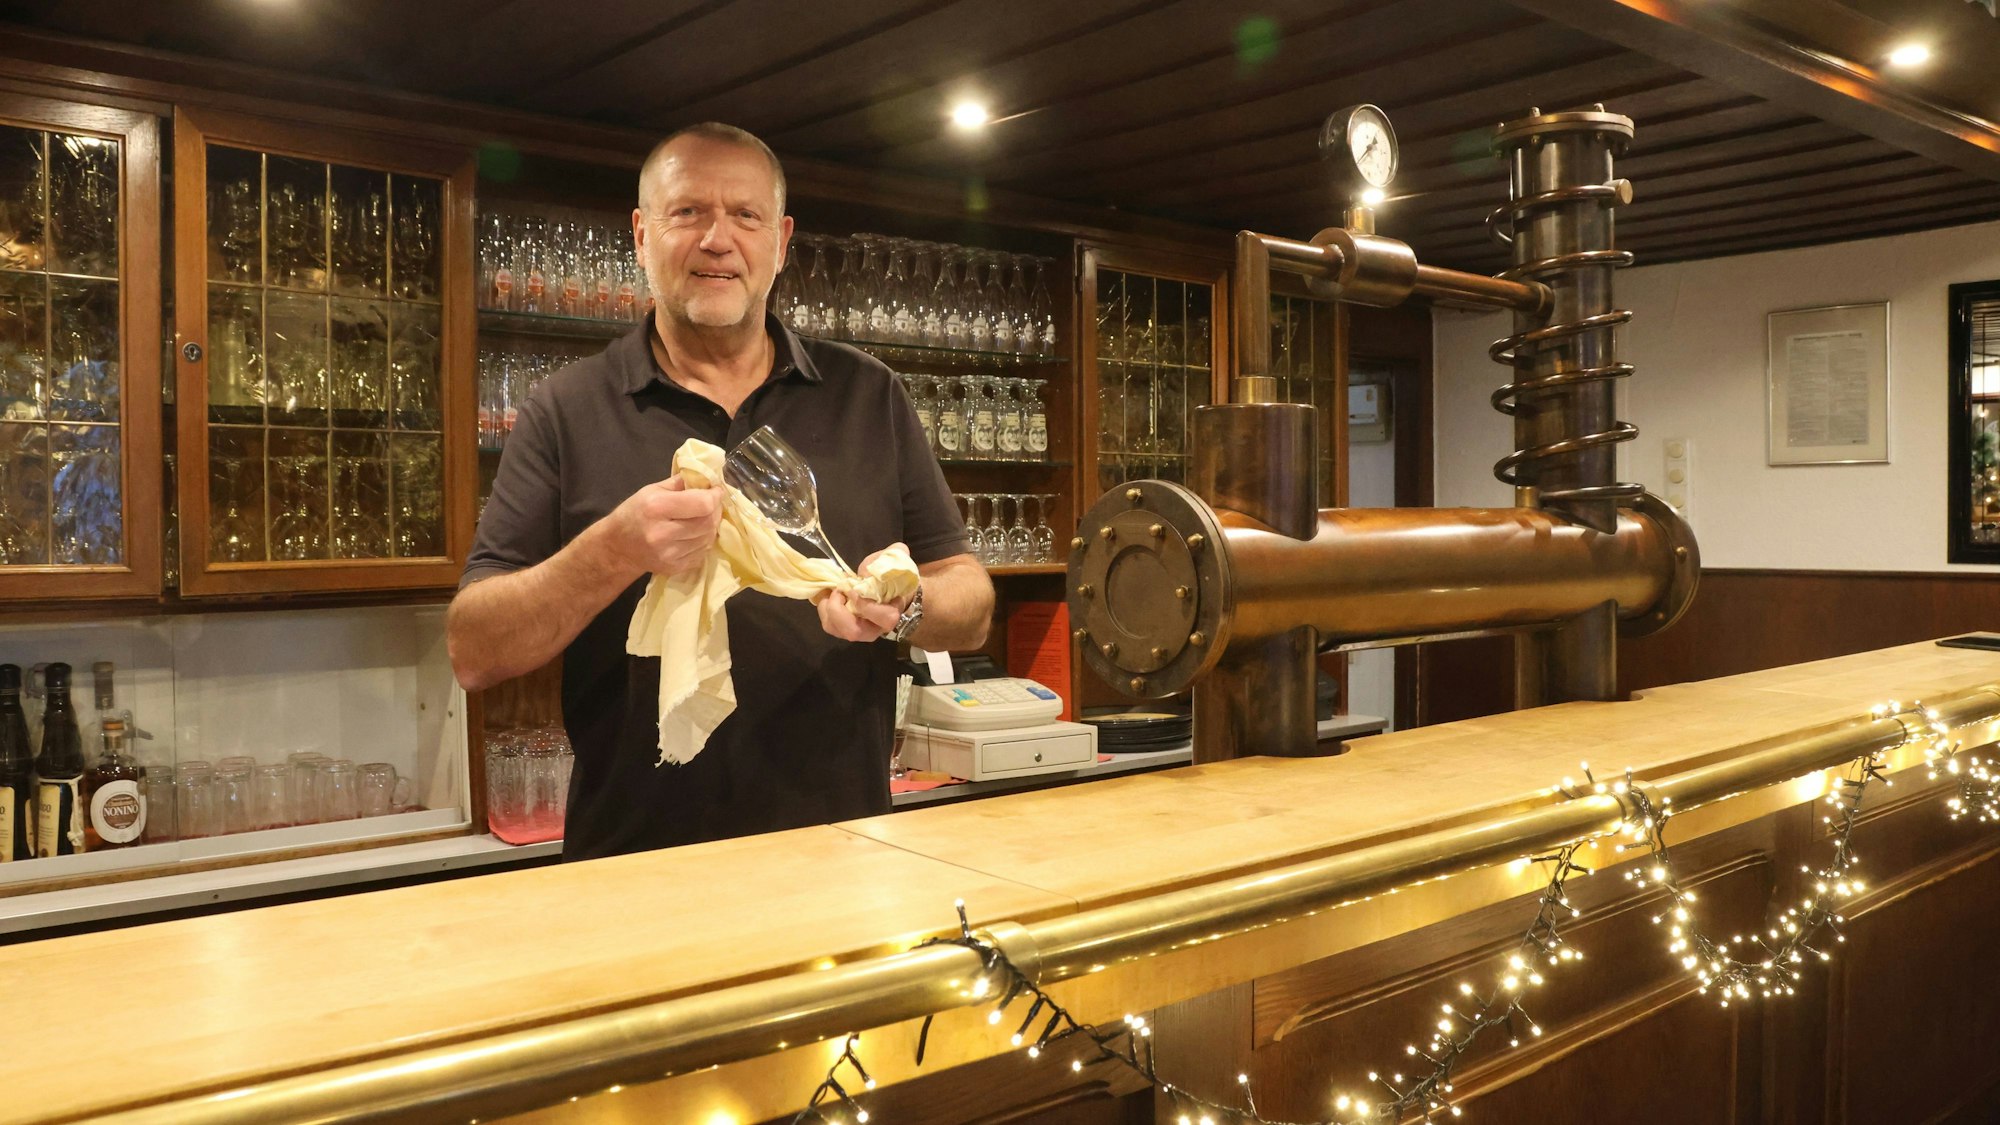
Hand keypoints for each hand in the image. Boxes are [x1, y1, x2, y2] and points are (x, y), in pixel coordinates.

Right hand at [605, 474, 721, 576]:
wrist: (617, 547)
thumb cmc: (634, 513)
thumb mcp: (650, 490)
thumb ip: (679, 483)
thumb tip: (706, 478)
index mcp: (656, 507)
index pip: (703, 504)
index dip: (714, 496)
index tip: (715, 491)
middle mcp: (663, 533)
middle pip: (708, 522)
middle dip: (714, 511)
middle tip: (711, 504)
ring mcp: (669, 554)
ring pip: (707, 538)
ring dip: (710, 527)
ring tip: (702, 518)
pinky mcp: (674, 567)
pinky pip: (701, 553)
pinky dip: (703, 541)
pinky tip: (694, 534)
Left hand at [816, 542, 913, 642]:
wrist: (888, 591)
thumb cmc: (891, 577)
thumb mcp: (894, 562)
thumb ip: (889, 558)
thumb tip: (873, 567)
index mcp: (891, 613)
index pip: (884, 618)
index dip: (866, 606)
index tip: (853, 589)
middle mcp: (874, 629)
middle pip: (853, 632)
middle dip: (838, 611)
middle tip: (837, 591)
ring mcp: (857, 631)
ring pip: (837, 630)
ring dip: (828, 609)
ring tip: (831, 592)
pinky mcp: (843, 629)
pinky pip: (829, 625)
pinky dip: (823, 610)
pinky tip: (827, 595)